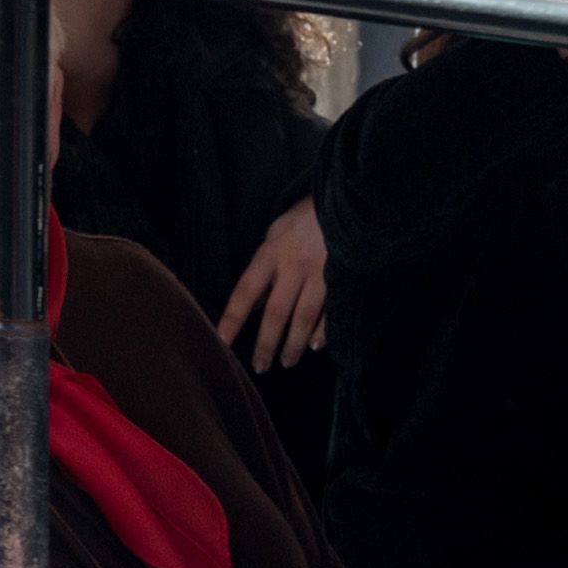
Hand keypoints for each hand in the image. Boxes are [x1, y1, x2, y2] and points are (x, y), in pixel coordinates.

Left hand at [216, 197, 327, 369]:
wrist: (346, 200)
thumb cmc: (305, 216)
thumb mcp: (275, 233)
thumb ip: (264, 268)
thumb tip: (254, 303)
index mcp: (271, 253)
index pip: (245, 293)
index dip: (232, 320)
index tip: (221, 343)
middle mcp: (293, 266)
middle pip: (276, 313)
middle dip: (266, 344)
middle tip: (261, 367)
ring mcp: (320, 273)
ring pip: (304, 317)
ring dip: (293, 344)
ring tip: (287, 363)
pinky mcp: (343, 278)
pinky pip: (332, 311)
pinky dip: (324, 331)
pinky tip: (316, 346)